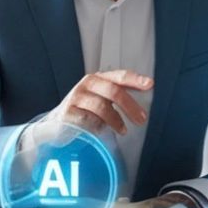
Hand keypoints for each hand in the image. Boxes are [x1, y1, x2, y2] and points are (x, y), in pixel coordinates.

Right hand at [26, 70, 152, 144]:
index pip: (119, 76)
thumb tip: (146, 88)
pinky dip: (98, 127)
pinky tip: (102, 132)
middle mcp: (87, 84)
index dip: (135, 80)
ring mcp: (76, 98)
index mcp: (98, 78)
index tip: (150, 84)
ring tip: (123, 130)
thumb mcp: (103, 99)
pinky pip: (88, 120)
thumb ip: (120, 94)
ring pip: (101, 106)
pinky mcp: (67, 113)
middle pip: (113, 91)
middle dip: (130, 106)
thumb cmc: (86, 110)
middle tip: (141, 120)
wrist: (57, 123)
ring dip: (116, 120)